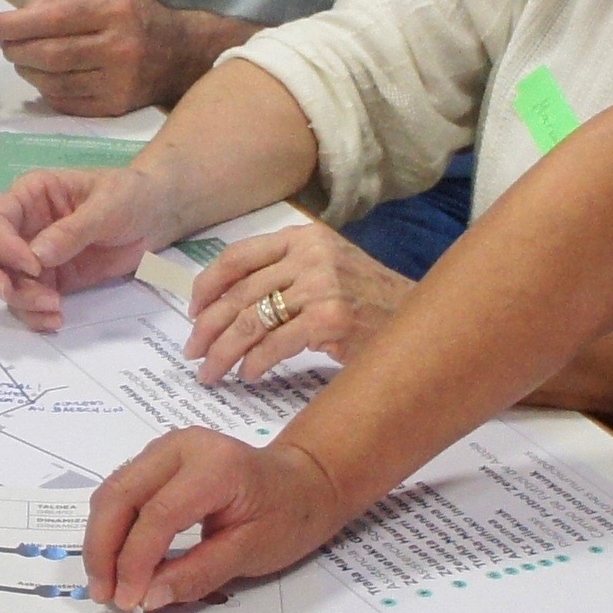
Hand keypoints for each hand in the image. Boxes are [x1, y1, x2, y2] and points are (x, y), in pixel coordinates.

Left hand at [0, 0, 205, 117]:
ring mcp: (117, 81)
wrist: (180, 54)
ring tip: (23, 60)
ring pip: (53, 81)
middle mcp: (118, 47)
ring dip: (28, 71)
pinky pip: (65, 101)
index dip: (17, 24)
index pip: (55, 18)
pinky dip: (46, 90)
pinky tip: (45, 78)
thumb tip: (15, 17)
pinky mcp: (114, 106)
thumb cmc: (133, 17)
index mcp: (113, 10)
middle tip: (6, 45)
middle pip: (49, 54)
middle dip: (17, 50)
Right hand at [0, 165, 179, 331]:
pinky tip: (56, 318)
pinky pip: (24, 302)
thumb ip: (72, 230)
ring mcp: (30, 256)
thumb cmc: (130, 195)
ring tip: (54, 308)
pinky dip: (33, 315)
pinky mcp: (48, 281)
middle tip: (4, 292)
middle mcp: (21, 225)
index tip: (32, 266)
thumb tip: (36, 257)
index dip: (3, 246)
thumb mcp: (107, 204)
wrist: (156, 216)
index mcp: (28, 195)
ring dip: (18, 300)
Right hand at [85, 431, 347, 612]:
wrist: (302, 484)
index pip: (157, 514)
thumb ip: (198, 574)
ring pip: (112, 492)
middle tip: (104, 594)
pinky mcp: (155, 459)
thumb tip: (146, 598)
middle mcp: (180, 446)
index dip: (135, 561)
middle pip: (120, 495)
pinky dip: (112, 528)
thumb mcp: (251, 552)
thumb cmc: (288, 516)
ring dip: (101, 540)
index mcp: (214, 466)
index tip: (127, 600)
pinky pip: (121, 492)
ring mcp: (164, 448)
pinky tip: (116, 561)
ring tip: (106, 584)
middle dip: (103, 549)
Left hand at [182, 222, 413, 383]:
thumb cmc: (369, 301)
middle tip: (193, 352)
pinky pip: (275, 344)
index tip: (192, 312)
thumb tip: (229, 304)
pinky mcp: (331, 319)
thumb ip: (285, 274)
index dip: (207, 286)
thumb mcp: (327, 268)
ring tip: (211, 372)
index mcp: (303, 237)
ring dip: (224, 351)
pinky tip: (248, 375)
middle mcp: (310, 255)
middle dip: (208, 327)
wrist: (420, 321)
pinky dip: (255, 363)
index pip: (238, 256)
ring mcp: (321, 285)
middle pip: (239, 293)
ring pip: (251, 321)